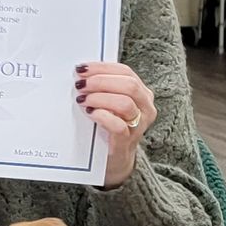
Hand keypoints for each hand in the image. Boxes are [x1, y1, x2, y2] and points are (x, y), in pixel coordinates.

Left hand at [76, 61, 155, 186]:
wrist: (114, 158)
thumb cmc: (109, 125)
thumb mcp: (110, 103)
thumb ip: (103, 88)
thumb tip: (81, 73)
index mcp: (142, 93)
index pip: (125, 72)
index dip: (102, 68)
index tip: (82, 68)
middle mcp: (145, 107)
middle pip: (128, 85)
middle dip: (100, 81)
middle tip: (80, 84)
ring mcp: (139, 125)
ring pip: (125, 103)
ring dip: (100, 98)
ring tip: (82, 100)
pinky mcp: (128, 141)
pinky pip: (118, 126)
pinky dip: (102, 116)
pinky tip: (90, 113)